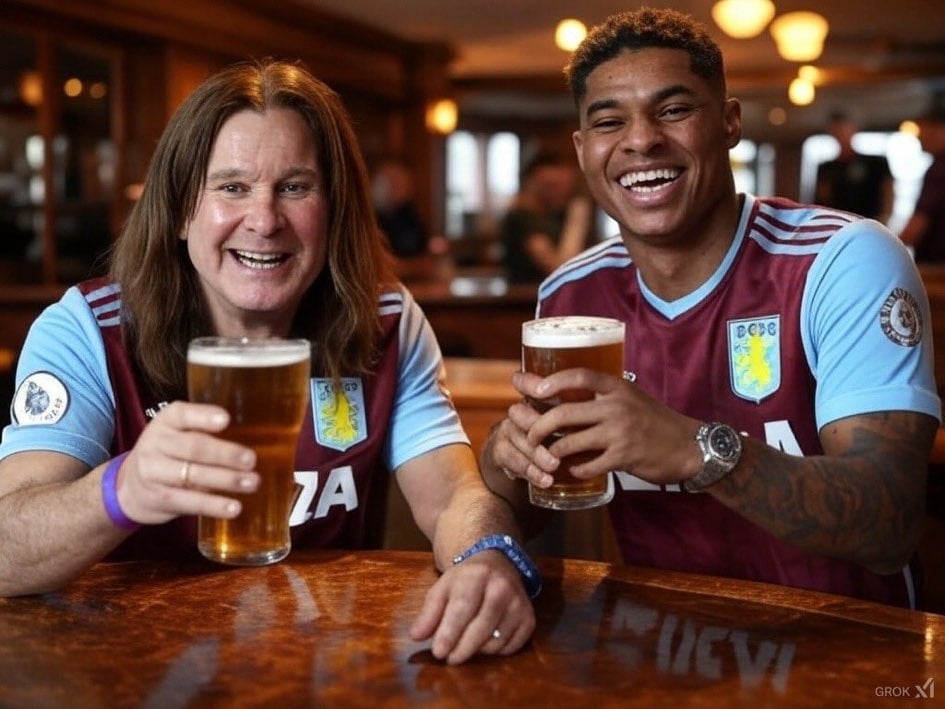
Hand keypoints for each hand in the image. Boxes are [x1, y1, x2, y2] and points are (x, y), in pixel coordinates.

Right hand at [115, 401, 259, 524]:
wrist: (129, 487)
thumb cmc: (169, 454)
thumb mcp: (179, 433)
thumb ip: (206, 431)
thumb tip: (257, 436)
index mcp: (167, 421)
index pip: (182, 414)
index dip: (204, 417)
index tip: (226, 420)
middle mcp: (156, 443)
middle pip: (193, 447)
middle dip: (225, 454)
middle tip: (251, 459)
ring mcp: (154, 471)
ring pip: (193, 475)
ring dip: (226, 480)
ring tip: (252, 482)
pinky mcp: (159, 498)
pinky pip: (190, 501)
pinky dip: (214, 505)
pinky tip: (234, 507)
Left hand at [409, 551, 534, 663]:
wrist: (498, 564)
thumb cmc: (465, 580)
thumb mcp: (443, 588)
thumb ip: (429, 612)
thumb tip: (416, 636)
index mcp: (476, 575)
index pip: (463, 607)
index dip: (450, 632)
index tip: (439, 652)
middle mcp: (502, 587)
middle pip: (481, 626)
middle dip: (462, 648)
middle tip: (449, 659)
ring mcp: (519, 603)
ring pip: (496, 640)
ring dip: (478, 650)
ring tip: (465, 646)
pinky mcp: (529, 618)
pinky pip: (512, 646)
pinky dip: (495, 651)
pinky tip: (484, 643)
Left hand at [497, 368, 700, 486]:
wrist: (690, 447)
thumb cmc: (656, 421)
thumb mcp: (632, 398)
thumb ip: (604, 396)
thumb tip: (565, 394)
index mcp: (617, 387)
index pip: (579, 375)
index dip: (552, 380)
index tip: (533, 386)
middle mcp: (616, 407)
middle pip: (564, 413)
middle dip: (539, 425)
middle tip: (529, 434)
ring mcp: (620, 432)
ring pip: (570, 442)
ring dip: (552, 451)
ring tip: (548, 455)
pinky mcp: (624, 457)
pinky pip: (588, 465)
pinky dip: (576, 469)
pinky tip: (574, 470)